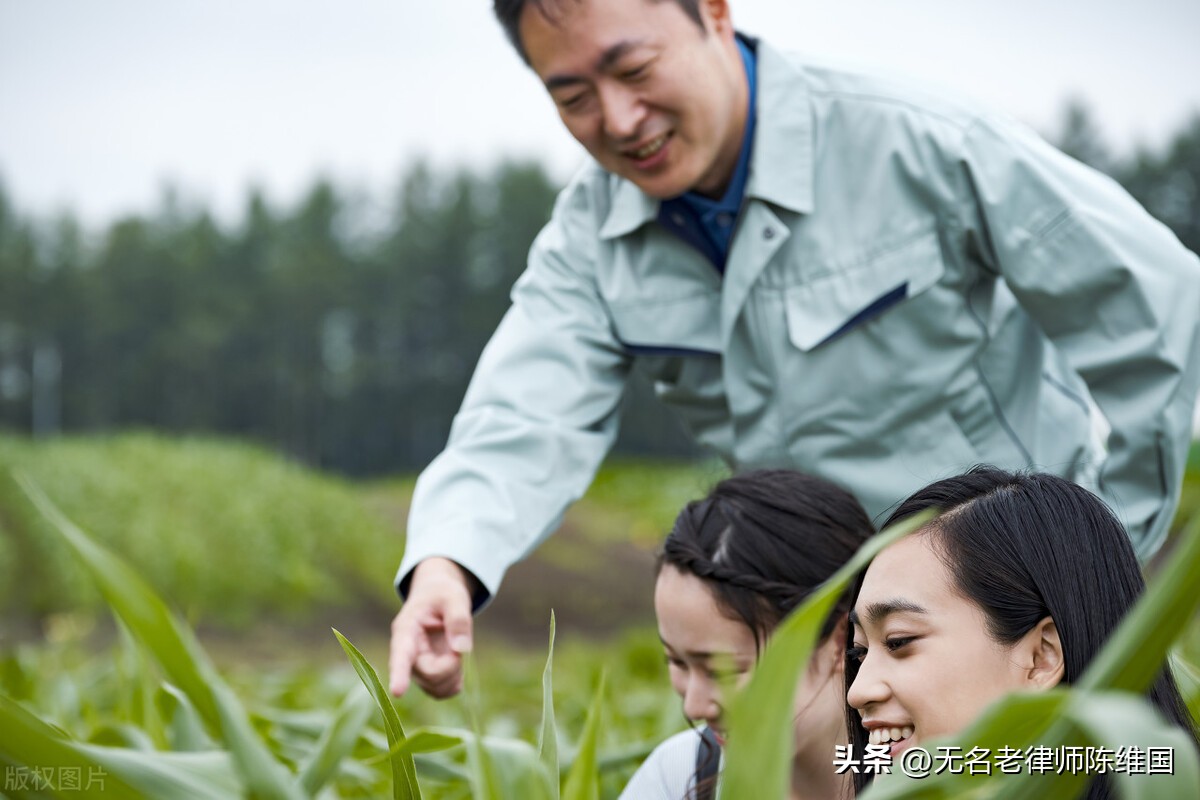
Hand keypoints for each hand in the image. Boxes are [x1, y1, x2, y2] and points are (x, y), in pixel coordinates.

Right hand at [389, 557, 474, 697]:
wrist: (437, 596)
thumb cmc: (442, 594)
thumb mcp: (453, 597)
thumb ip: (458, 619)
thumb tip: (461, 649)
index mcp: (406, 629)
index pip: (401, 654)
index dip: (399, 674)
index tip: (398, 693)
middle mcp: (407, 653)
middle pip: (428, 674)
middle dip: (451, 665)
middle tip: (461, 643)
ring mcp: (415, 667)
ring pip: (435, 688)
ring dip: (454, 675)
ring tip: (459, 650)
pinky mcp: (426, 675)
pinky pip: (440, 692)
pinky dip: (454, 683)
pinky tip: (458, 665)